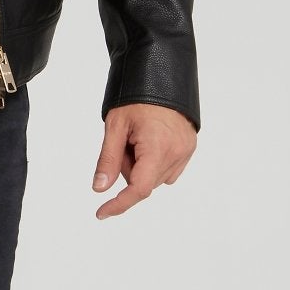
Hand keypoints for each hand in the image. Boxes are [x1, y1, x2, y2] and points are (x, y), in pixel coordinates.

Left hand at [92, 103, 195, 220]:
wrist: (161, 76)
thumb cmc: (136, 97)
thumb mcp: (115, 126)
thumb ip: (108, 160)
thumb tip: (100, 189)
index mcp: (158, 147)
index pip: (139, 188)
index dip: (120, 204)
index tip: (102, 212)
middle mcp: (177, 152)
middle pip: (145, 181)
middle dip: (128, 169)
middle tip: (124, 142)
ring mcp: (186, 151)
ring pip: (155, 177)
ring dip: (141, 166)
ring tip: (138, 138)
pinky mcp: (189, 148)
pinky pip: (167, 169)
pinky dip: (154, 163)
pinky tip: (148, 142)